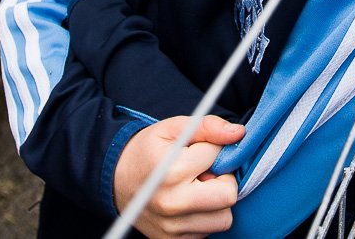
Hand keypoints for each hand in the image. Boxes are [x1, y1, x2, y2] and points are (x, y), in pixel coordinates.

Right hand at [113, 115, 244, 238]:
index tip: (197, 151)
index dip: (212, 149)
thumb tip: (238, 133)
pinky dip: (204, 217)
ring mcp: (173, 227)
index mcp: (172, 171)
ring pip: (223, 218)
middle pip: (228, 195)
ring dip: (216, 203)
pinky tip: (189, 204)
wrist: (116, 179)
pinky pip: (208, 232)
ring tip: (196, 189)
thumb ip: (207, 127)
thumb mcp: (172, 129)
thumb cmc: (147, 151)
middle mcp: (173, 204)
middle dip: (223, 180)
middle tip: (204, 173)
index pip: (217, 156)